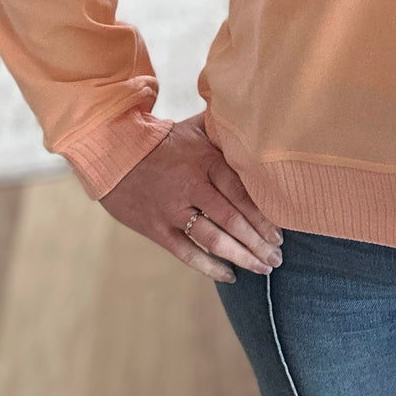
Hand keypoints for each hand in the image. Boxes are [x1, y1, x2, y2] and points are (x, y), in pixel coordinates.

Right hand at [98, 112, 283, 283]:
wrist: (114, 154)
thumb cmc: (163, 141)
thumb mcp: (196, 128)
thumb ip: (224, 130)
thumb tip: (255, 120)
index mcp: (206, 161)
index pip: (242, 192)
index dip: (263, 215)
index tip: (280, 232)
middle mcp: (192, 186)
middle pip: (232, 219)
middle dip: (258, 241)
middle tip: (278, 257)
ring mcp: (173, 210)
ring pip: (214, 239)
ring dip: (241, 256)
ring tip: (263, 267)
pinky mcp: (157, 229)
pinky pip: (186, 253)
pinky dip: (209, 267)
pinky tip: (230, 276)